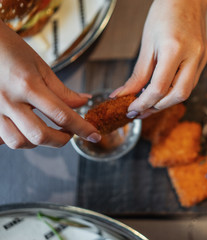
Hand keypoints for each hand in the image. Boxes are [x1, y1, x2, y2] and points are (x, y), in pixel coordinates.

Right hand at [0, 20, 100, 148]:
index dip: (82, 128)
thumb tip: (84, 102)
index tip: (95, 136)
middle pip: (40, 135)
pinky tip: (26, 130)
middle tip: (69, 132)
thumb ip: (62, 90)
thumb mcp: (40, 66)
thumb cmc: (10, 50)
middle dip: (62, 140)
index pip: (62, 115)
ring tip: (48, 131)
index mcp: (28, 85)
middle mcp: (10, 101)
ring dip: (39, 142)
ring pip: (19, 142)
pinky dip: (19, 139)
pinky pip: (2, 138)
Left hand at [110, 0, 206, 117]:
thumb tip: (125, 93)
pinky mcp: (203, 60)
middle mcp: (192, 56)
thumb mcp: (146, 43)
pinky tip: (163, 91)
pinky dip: (174, 91)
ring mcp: (201, 59)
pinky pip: (190, 83)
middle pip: (178, 95)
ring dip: (167, 101)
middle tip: (140, 110)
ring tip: (149, 102)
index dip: (143, 102)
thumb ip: (138, 73)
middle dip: (157, 107)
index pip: (158, 87)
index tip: (131, 108)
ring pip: (186, 92)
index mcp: (174, 49)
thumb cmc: (164, 14)